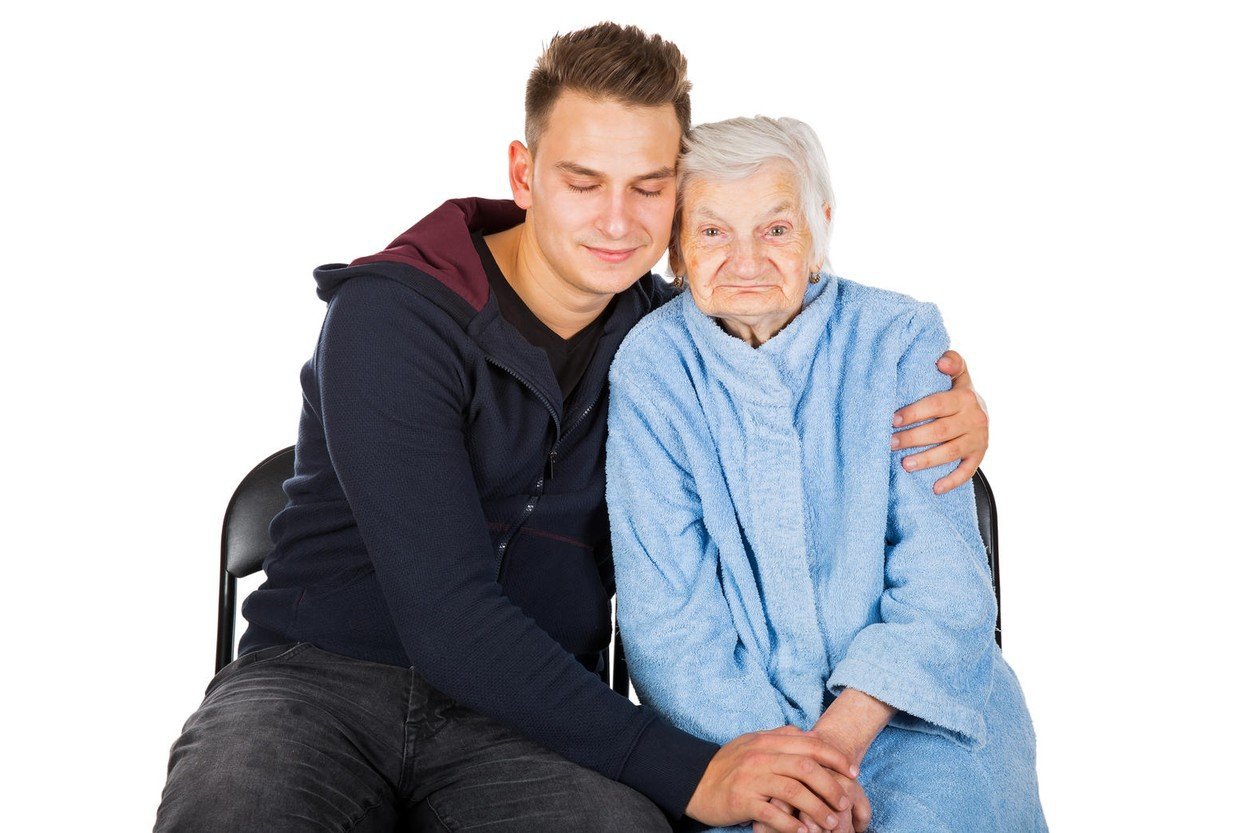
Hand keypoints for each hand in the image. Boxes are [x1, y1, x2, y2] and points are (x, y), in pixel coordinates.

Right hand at [686, 725, 858, 832]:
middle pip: (807, 768)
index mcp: (767, 741)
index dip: (835, 757)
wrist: (694, 782)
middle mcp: (761, 756)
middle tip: (845, 801)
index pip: (809, 744)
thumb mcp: (752, 742)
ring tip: (831, 823)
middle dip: (832, 786)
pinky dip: (792, 825)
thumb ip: (779, 736)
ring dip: (818, 809)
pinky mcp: (742, 801)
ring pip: (795, 792)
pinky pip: (773, 814)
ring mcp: (751, 779)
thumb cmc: (728, 764)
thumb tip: (808, 733)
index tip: (852, 771)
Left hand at [891, 349, 988, 493]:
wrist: (983, 412)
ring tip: (904, 465)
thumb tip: (941, 360)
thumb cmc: (958, 393)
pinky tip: (935, 488)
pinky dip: (952, 481)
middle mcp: (975, 418)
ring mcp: (979, 438)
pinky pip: (967, 471)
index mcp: (965, 396)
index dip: (914, 412)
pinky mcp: (980, 455)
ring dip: (927, 460)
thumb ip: (953, 363)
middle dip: (913, 438)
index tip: (892, 419)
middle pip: (940, 431)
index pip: (937, 404)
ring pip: (951, 452)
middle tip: (889, 443)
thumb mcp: (959, 375)